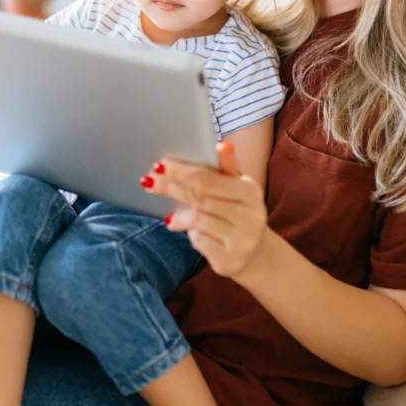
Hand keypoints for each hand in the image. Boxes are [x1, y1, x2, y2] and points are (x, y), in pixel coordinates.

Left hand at [142, 142, 270, 281]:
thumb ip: (226, 167)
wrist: (256, 254)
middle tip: (149, 182)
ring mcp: (242, 240)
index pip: (207, 179)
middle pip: (199, 198)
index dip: (180, 172)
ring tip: (170, 216)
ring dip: (180, 216)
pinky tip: (190, 232)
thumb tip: (221, 145)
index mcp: (250, 191)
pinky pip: (199, 242)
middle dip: (171, 188)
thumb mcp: (237, 188)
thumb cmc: (239, 213)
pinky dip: (190, 235)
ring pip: (197, 220)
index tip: (159, 166)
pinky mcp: (230, 260)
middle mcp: (250, 215)